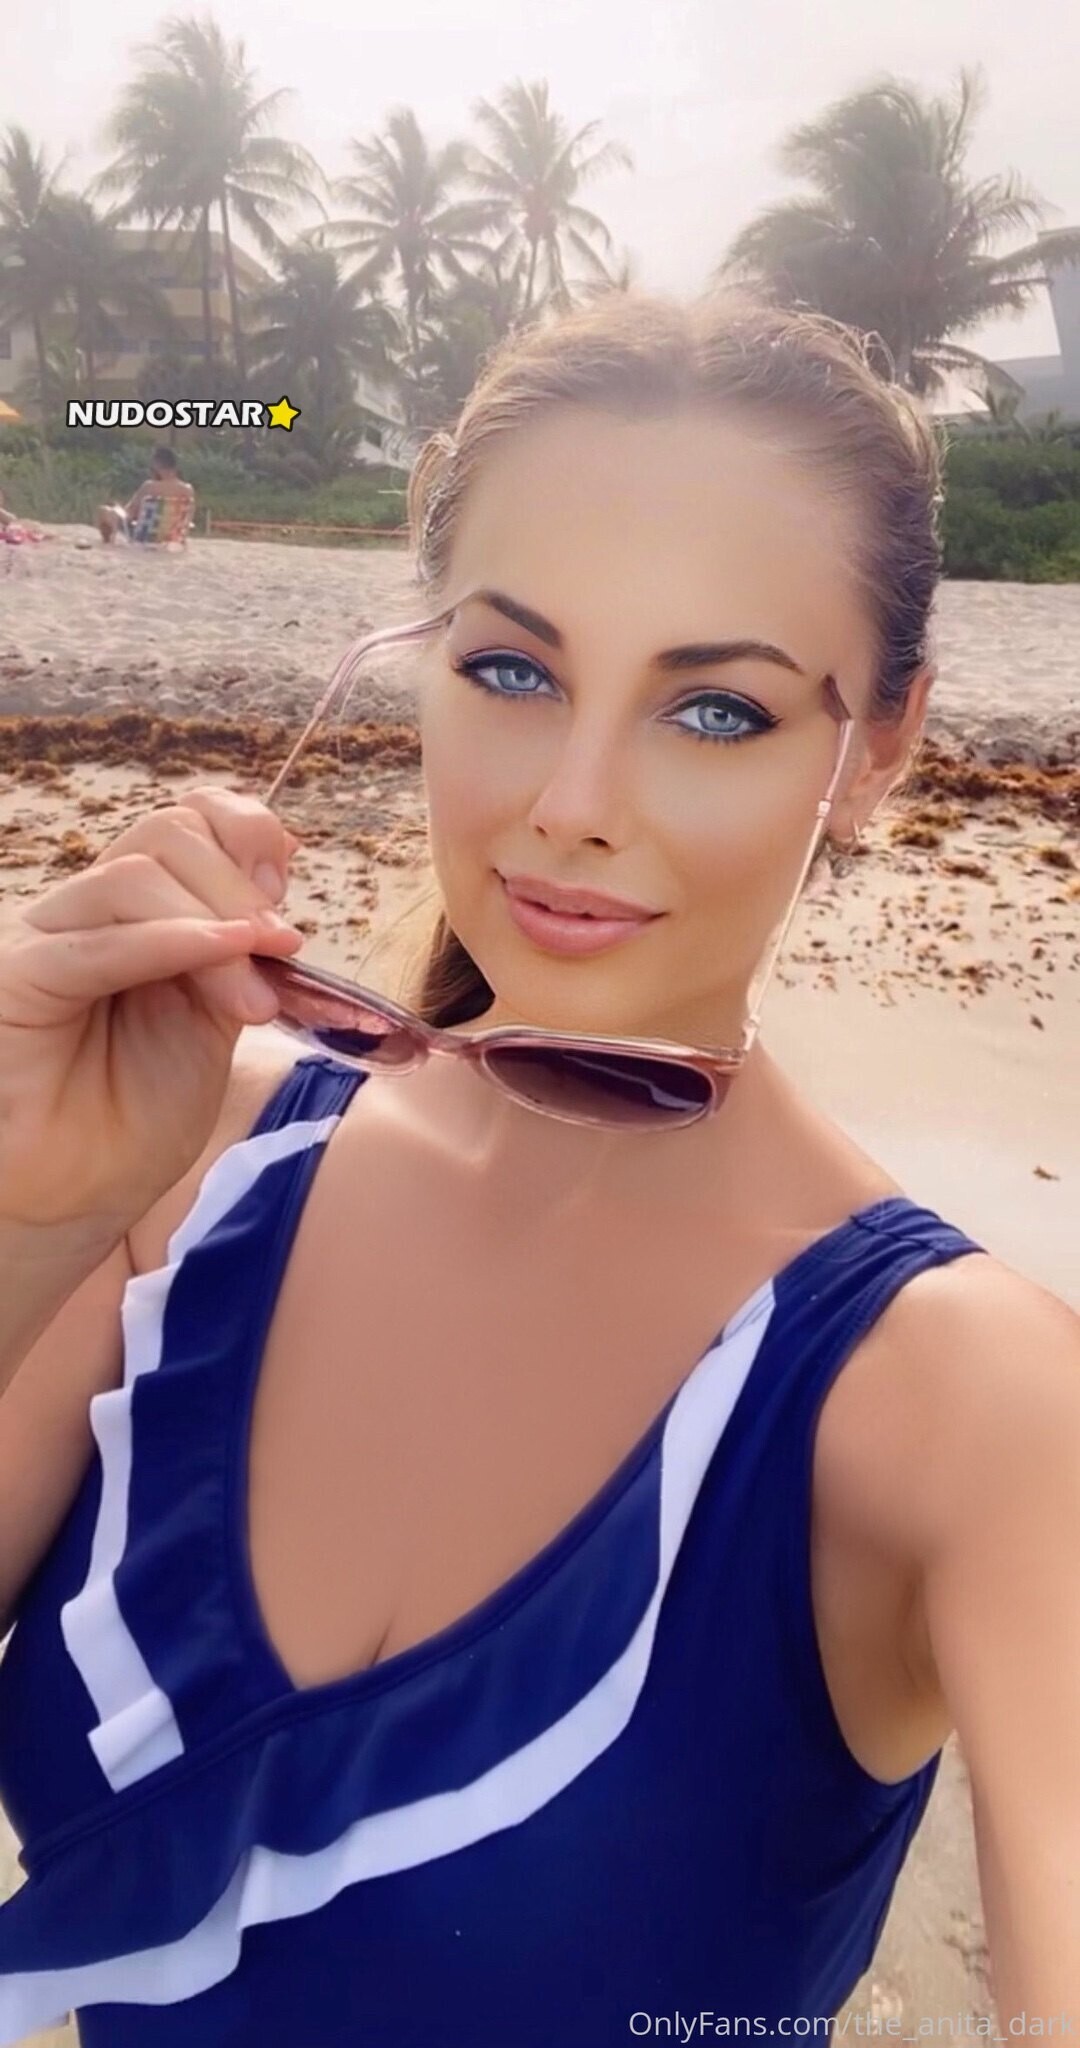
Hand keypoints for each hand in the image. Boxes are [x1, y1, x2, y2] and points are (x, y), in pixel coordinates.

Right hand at [0, 788, 305, 1235]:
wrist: (78, 1198)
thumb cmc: (135, 1117)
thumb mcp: (212, 1018)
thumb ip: (237, 948)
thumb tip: (275, 871)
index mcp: (132, 911)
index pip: (184, 819)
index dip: (244, 832)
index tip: (286, 888)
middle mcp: (83, 910)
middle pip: (165, 836)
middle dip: (238, 890)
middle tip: (282, 956)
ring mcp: (44, 937)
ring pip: (133, 877)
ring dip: (215, 925)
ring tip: (252, 998)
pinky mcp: (17, 977)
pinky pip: (96, 942)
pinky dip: (169, 941)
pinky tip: (223, 956)